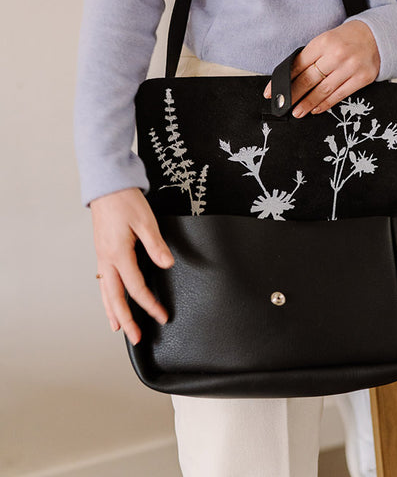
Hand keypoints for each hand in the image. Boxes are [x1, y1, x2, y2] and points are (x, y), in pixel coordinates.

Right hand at [90, 187, 173, 344]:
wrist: (108, 186)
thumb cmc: (126, 201)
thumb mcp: (146, 221)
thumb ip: (156, 246)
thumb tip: (166, 264)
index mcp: (119, 253)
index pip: (136, 287)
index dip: (150, 304)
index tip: (162, 316)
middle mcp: (107, 259)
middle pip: (115, 297)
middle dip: (126, 320)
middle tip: (136, 337)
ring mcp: (102, 256)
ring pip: (105, 292)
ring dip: (113, 312)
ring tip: (119, 329)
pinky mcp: (103, 252)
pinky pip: (103, 281)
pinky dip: (106, 297)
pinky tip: (110, 303)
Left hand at [263, 20, 379, 115]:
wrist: (377, 36)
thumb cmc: (346, 40)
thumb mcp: (326, 40)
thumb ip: (310, 57)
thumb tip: (290, 80)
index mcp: (324, 42)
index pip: (298, 64)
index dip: (283, 80)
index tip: (272, 92)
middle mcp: (337, 54)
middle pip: (309, 79)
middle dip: (293, 95)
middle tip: (282, 106)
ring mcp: (351, 67)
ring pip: (323, 90)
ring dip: (308, 103)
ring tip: (297, 112)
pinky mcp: (362, 78)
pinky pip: (339, 95)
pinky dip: (326, 103)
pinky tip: (316, 109)